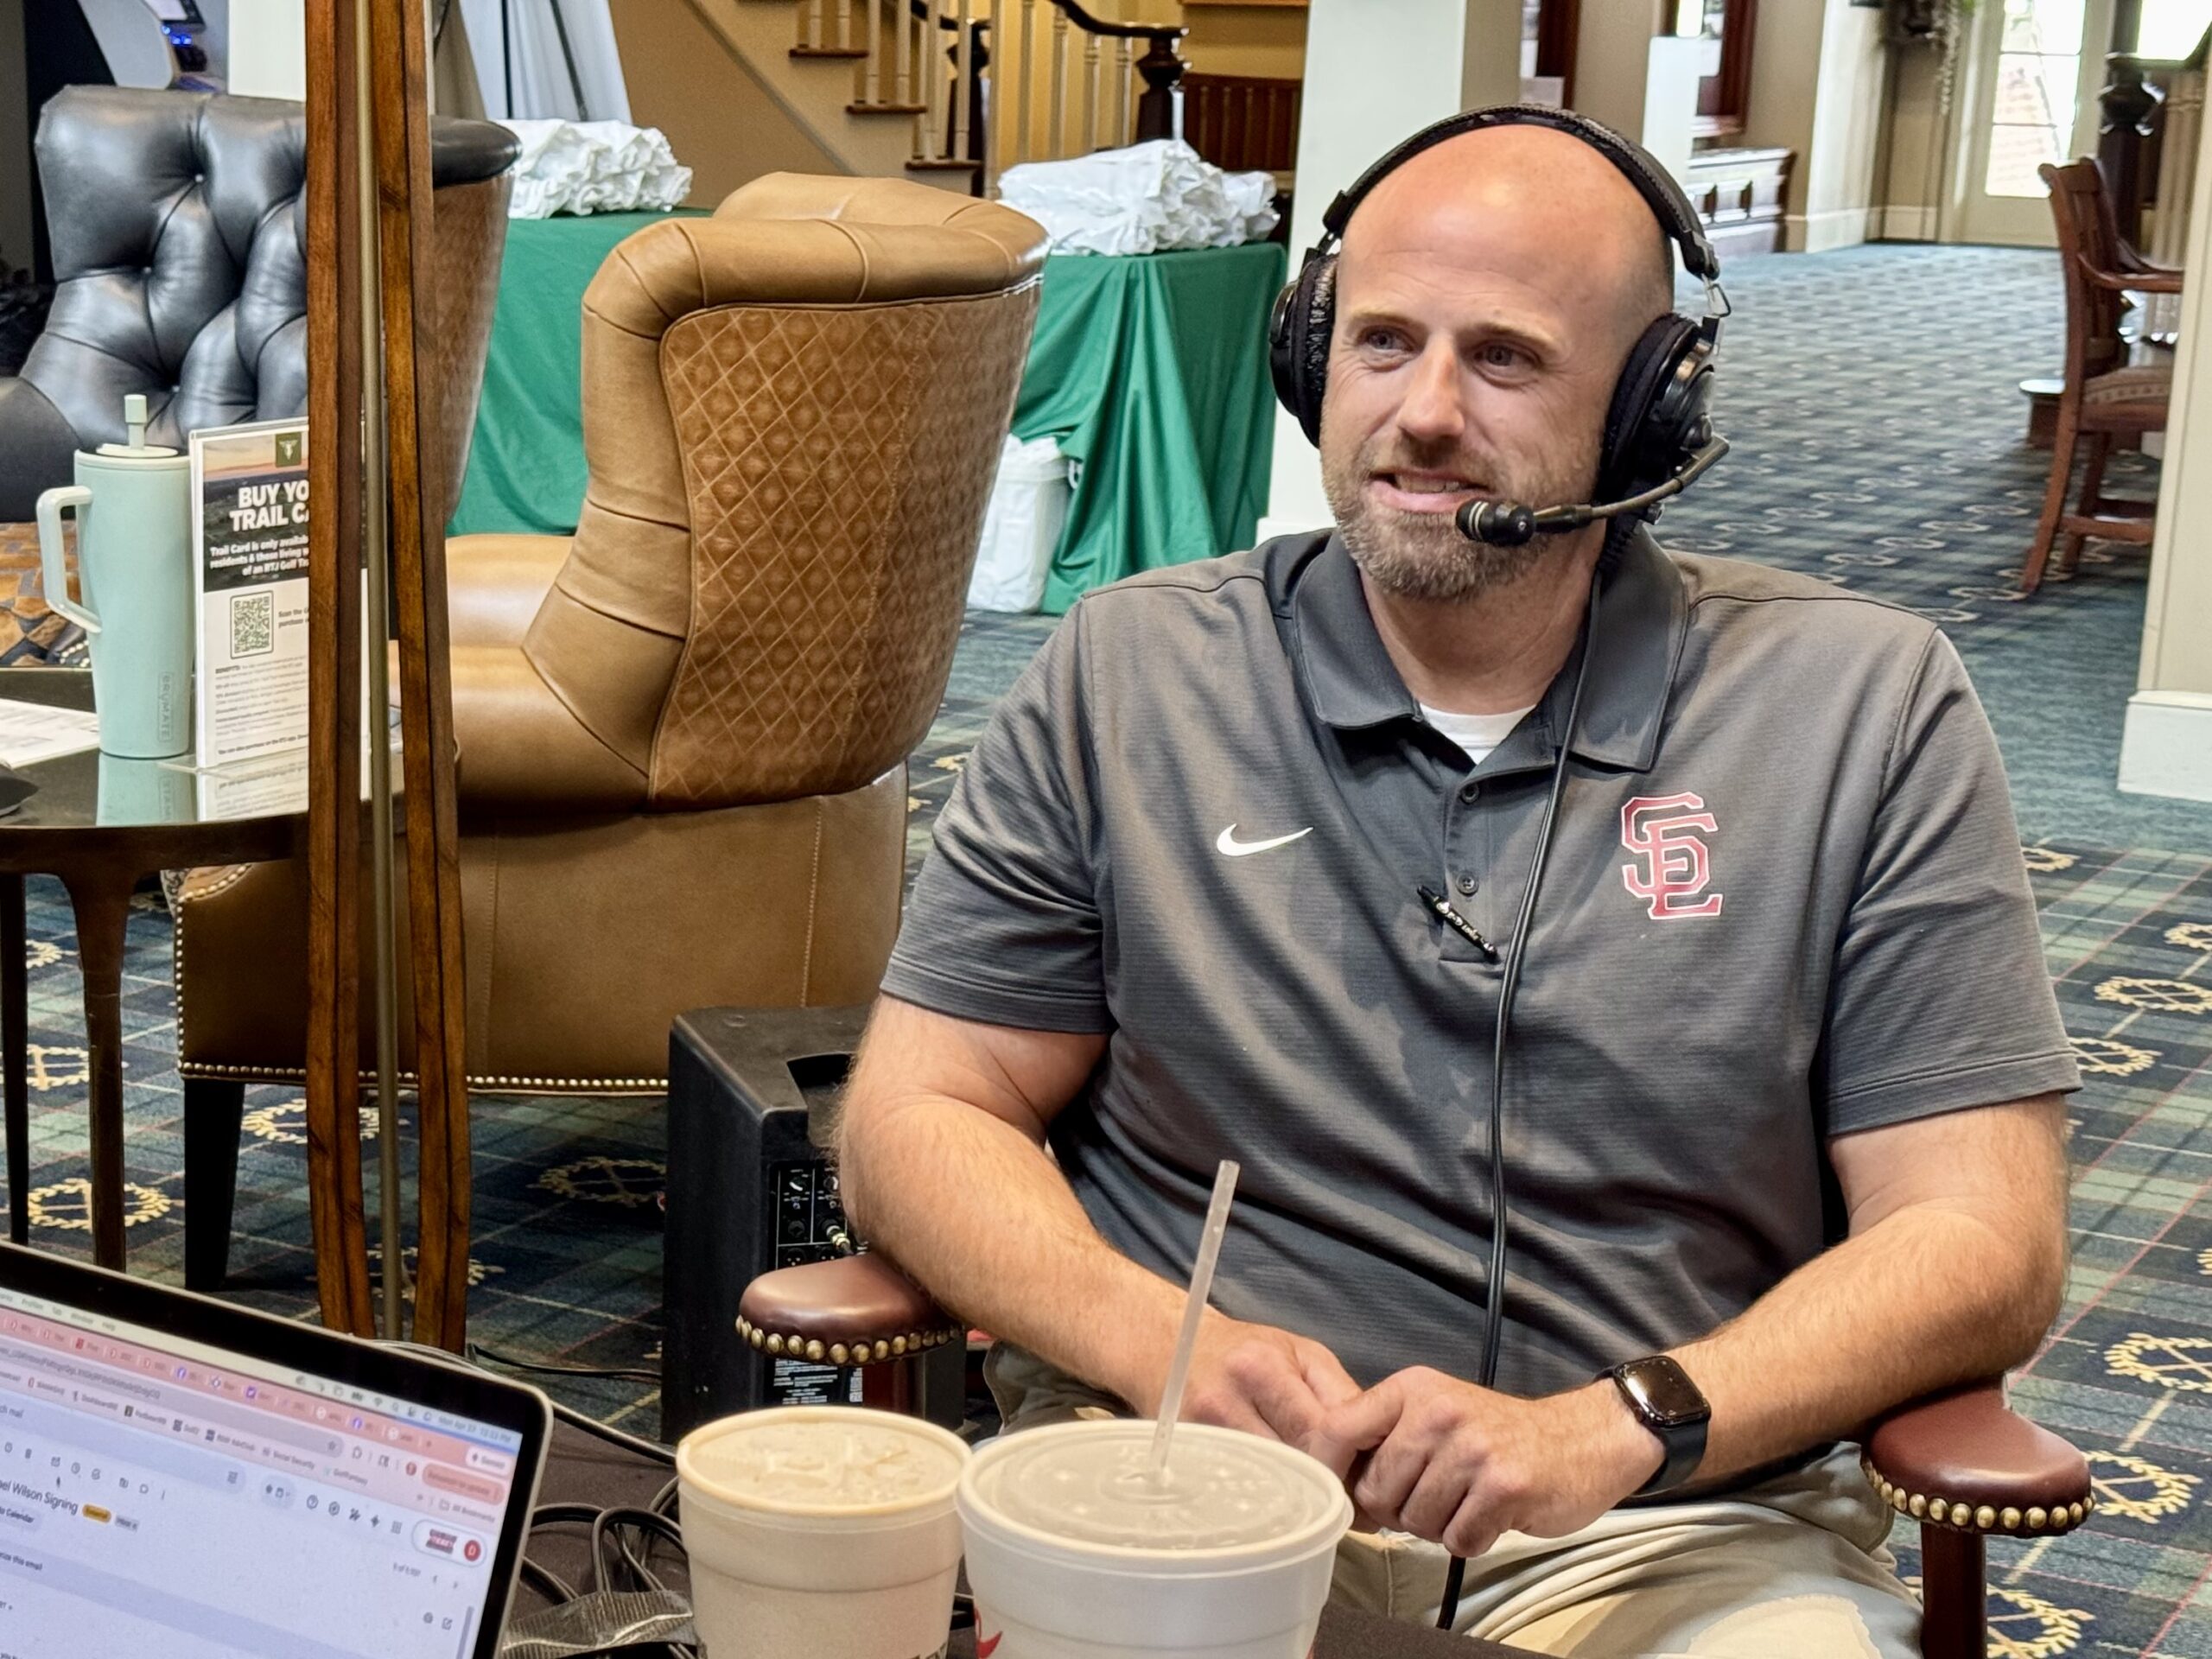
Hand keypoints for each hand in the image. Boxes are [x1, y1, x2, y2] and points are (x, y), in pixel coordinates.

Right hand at [1131, 1313, 1364, 1478]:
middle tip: (1345, 1500)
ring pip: (1266, 1485)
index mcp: (1261, 1368)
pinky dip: (1264, 1498)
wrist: (1169, 1346)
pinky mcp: (1187, 1459)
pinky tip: (1278, 1498)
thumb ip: (1340, 1395)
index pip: (1317, 1433)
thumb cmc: (1244, 1349)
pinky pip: (1237, 1491)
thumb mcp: (1302, 1353)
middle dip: (1323, 1485)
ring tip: (1315, 1501)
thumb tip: (1376, 1447)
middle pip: (1291, 1466)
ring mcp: (1201, 1435)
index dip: (1346, 1462)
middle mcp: (1225, 1402)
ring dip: (1295, 1497)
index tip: (1363, 1480)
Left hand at [1323, 1370, 1662, 1556]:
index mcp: (1412, 1388)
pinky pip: (1458, 1539)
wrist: (1581, 1439)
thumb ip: (1383, 1439)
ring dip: (1438, 1526)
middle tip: (1435, 1497)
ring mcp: (1473, 1447)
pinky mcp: (1505, 1485)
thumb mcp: (1434, 1414)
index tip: (1336, 1496)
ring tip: (1467, 1500)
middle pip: (1375, 1491)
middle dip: (1397, 1510)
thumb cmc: (1497, 1436)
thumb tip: (1327, 1485)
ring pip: (1415, 1521)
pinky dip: (1472, 1539)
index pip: (1337, 1428)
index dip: (1326, 1471)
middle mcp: (1438, 1411)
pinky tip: (1491, 1514)